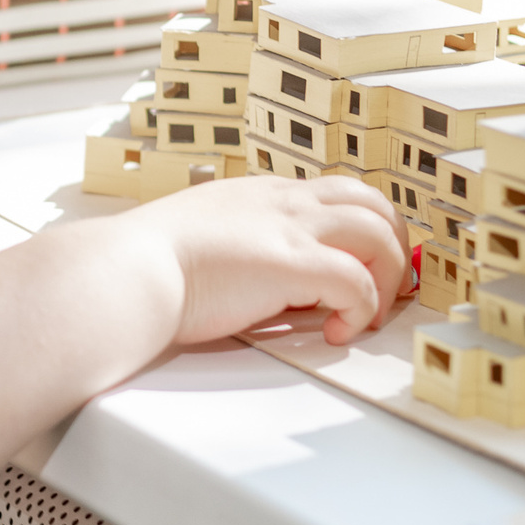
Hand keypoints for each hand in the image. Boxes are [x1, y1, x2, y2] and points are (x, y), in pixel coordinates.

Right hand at [124, 175, 411, 348]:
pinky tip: (338, 332)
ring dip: (387, 277)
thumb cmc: (150, 263)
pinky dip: (361, 311)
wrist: (130, 269)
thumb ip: (239, 245)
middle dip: (393, 243)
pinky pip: (358, 284)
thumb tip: (255, 277)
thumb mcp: (204, 235)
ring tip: (368, 313)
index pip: (336, 193)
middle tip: (387, 285)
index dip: (363, 226)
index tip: (365, 262)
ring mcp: (293, 229)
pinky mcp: (295, 264)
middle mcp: (284, 202)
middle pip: (373, 203)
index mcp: (262, 194)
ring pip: (379, 234)